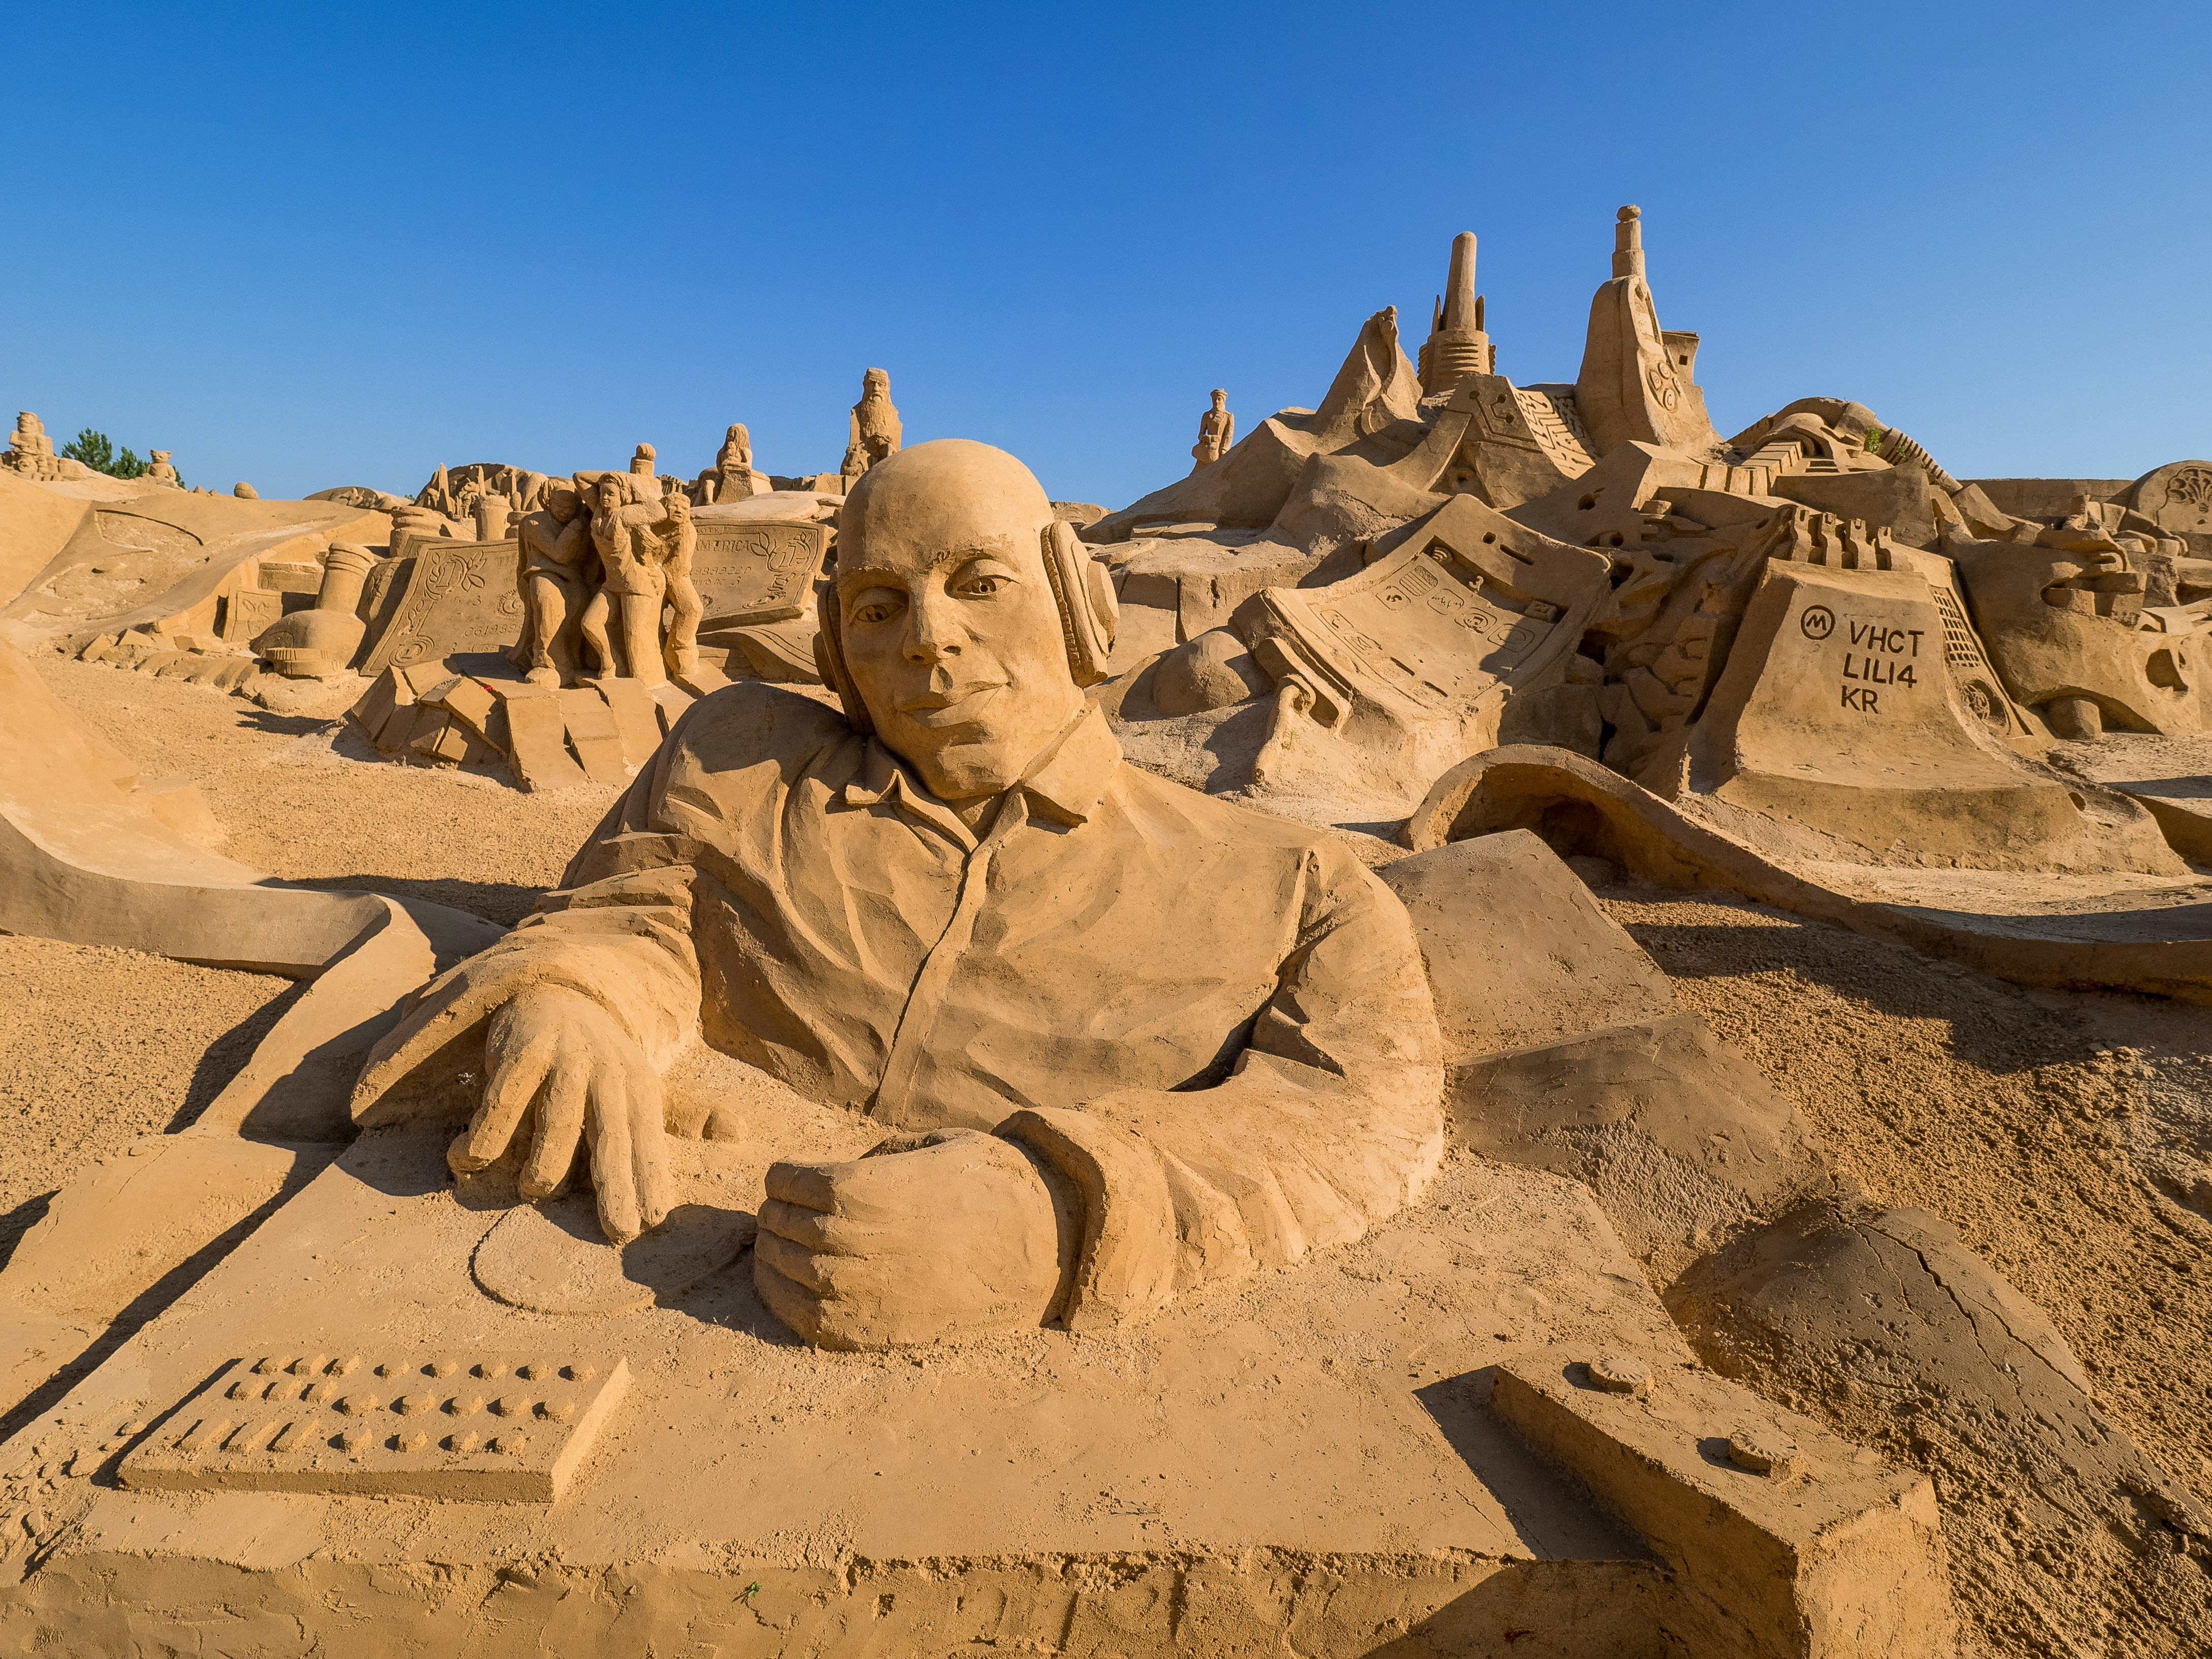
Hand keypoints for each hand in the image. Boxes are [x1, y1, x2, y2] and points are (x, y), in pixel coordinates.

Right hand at [451, 985, 671, 1244]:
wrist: (557, 990)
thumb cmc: (601, 1058)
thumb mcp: (643, 1083)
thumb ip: (686, 1115)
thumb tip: (740, 1133)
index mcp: (639, 1087)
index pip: (648, 1141)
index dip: (651, 1180)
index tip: (653, 1221)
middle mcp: (606, 1074)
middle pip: (611, 1137)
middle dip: (616, 1185)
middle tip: (618, 1231)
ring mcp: (564, 1060)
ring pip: (556, 1123)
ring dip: (542, 1164)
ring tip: (533, 1190)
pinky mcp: (522, 1051)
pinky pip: (501, 1104)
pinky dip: (485, 1137)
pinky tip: (470, 1159)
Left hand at [754, 1130, 1071, 1349]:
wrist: (1042, 1247)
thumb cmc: (987, 1186)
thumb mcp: (927, 1148)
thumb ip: (869, 1162)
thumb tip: (823, 1181)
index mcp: (862, 1190)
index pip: (784, 1181)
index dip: (785, 1176)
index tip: (793, 1178)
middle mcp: (849, 1243)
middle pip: (777, 1226)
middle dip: (777, 1214)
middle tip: (789, 1211)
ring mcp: (856, 1294)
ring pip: (781, 1272)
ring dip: (774, 1255)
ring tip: (784, 1245)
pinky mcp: (868, 1334)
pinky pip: (800, 1319)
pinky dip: (782, 1299)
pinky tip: (789, 1284)